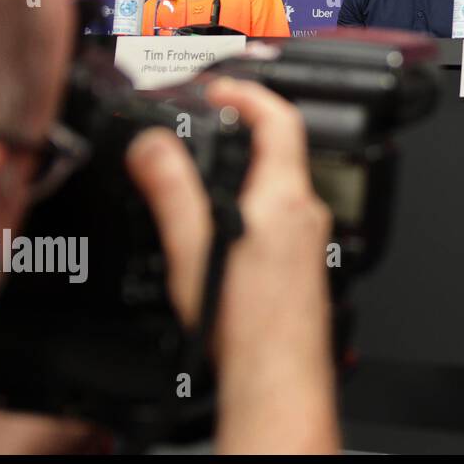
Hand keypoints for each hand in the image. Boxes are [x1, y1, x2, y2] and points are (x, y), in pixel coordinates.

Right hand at [126, 78, 338, 453]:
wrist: (277, 375)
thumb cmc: (244, 322)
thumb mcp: (192, 244)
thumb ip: (171, 188)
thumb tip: (153, 144)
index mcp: (284, 196)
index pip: (281, 119)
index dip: (250, 93)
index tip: (222, 87)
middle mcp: (306, 212)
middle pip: (281, 150)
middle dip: (243, 131)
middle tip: (209, 123)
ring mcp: (310, 239)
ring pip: (279, 186)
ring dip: (245, 172)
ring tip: (206, 173)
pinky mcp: (305, 263)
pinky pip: (280, 218)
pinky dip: (251, 206)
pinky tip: (224, 229)